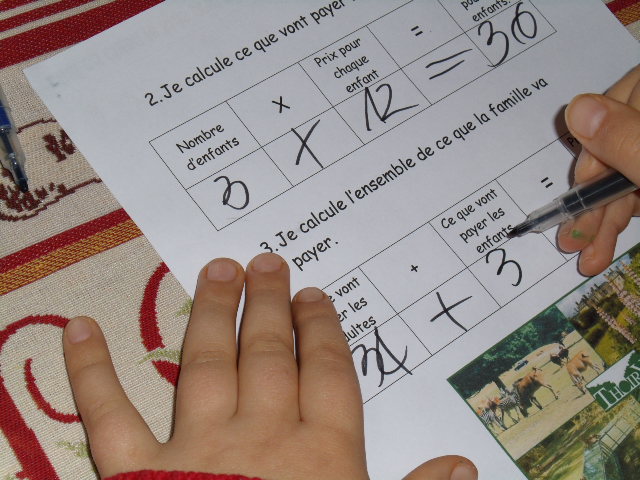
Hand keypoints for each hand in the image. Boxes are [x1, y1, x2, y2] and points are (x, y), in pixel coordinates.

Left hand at [63, 253, 476, 479]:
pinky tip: (78, 328)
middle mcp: (262, 437)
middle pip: (271, 356)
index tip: (314, 295)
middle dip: (271, 307)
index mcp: (321, 455)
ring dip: (213, 314)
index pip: (326, 375)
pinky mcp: (138, 472)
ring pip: (207, 364)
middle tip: (267, 264)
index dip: (322, 330)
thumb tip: (467, 464)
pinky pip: (109, 416)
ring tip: (218, 270)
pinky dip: (91, 371)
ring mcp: (198, 449)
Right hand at [558, 65, 639, 274]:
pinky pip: (633, 187)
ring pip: (622, 174)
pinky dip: (620, 218)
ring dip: (603, 219)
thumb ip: (628, 140)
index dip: (596, 151)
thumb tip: (578, 108)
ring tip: (588, 259)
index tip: (585, 193)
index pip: (618, 104)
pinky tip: (604, 245)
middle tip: (575, 243)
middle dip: (595, 201)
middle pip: (614, 147)